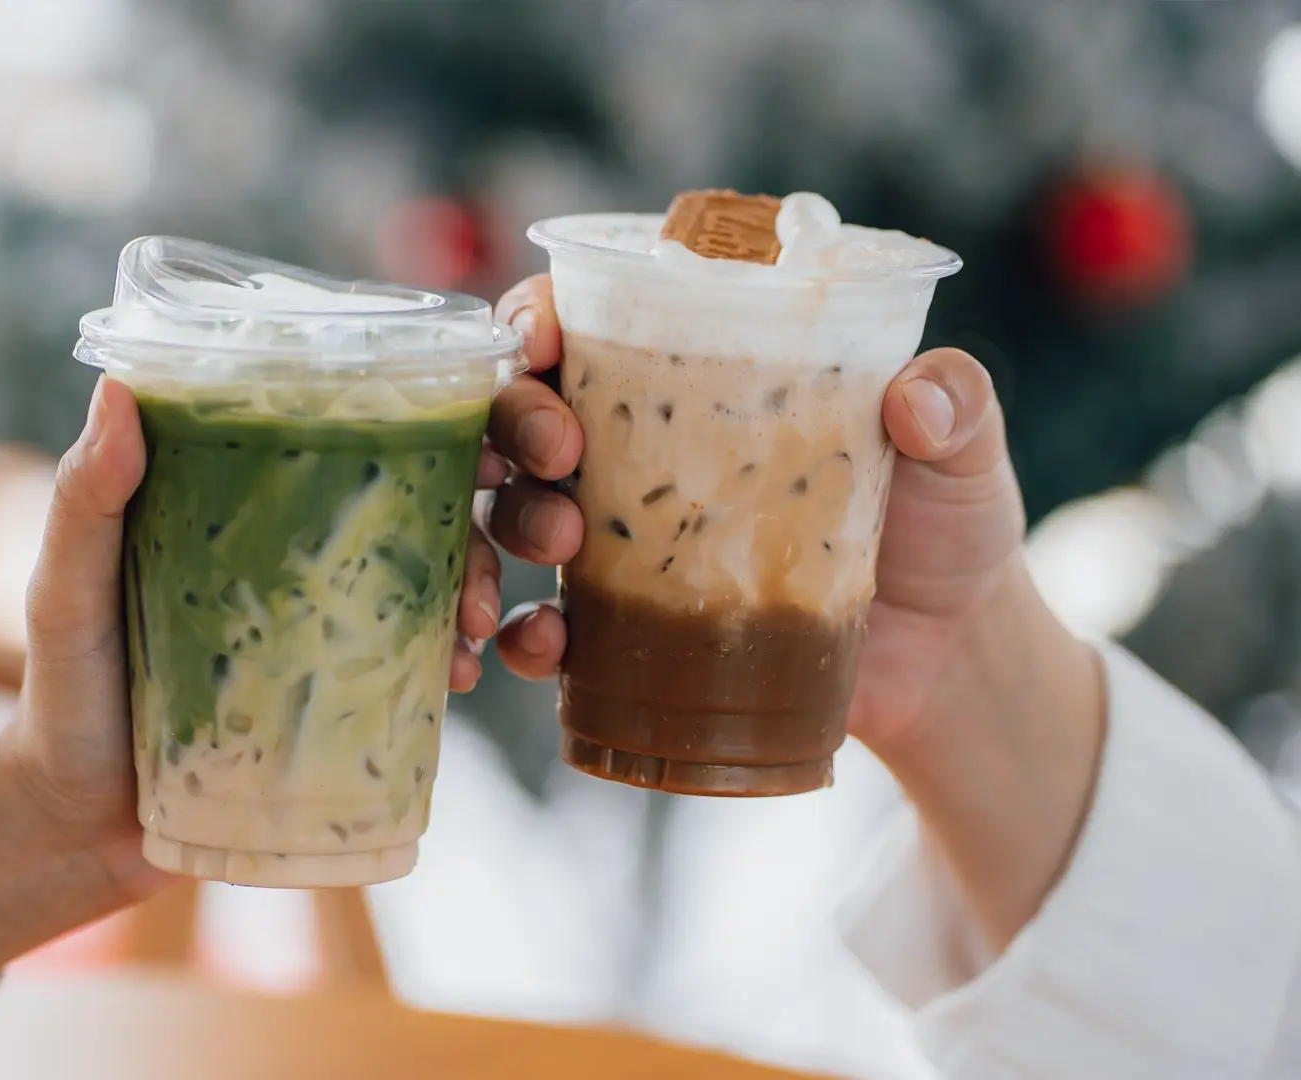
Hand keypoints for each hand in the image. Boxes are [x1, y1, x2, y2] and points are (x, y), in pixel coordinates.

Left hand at [1, 376, 509, 876]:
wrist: (80, 823)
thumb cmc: (67, 688)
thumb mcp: (71, 590)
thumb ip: (87, 502)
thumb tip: (119, 393)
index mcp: (263, 475)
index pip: (377, 408)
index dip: (469, 400)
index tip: (514, 418)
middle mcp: (318, 528)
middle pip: (451, 480)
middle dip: (526, 492)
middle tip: (559, 527)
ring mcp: (346, 606)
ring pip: (460, 564)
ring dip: (499, 577)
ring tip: (482, 621)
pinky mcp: (358, 680)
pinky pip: (435, 655)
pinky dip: (468, 656)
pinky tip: (464, 676)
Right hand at [483, 274, 1103, 946]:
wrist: (948, 661)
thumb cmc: (947, 528)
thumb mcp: (964, 452)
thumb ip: (957, 404)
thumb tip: (916, 400)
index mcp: (699, 382)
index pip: (588, 324)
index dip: (537, 319)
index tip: (543, 339)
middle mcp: (642, 453)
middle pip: (526, 415)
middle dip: (515, 423)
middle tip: (561, 456)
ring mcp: (627, 544)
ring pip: (516, 513)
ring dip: (512, 522)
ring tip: (564, 548)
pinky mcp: (629, 629)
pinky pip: (546, 630)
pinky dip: (527, 638)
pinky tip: (545, 646)